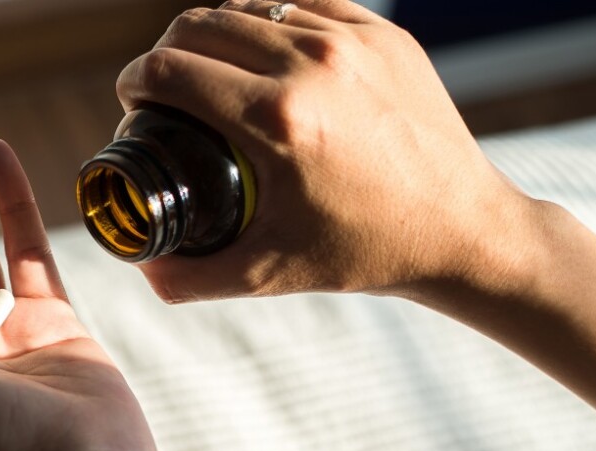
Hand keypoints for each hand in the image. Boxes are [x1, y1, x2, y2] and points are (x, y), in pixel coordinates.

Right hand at [116, 0, 531, 301]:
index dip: (134, 83)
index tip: (133, 102)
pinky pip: (300, 5)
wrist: (463, 230)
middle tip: (162, 90)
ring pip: (247, 6)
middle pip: (198, 26)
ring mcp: (352, 40)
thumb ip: (190, 277)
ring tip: (208, 72)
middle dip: (164, 54)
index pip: (171, 70)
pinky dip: (268, 24)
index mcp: (277, 121)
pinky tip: (262, 57)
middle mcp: (313, 66)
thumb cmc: (365, 252)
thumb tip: (141, 268)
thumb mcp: (267, 274)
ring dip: (212, 34)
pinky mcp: (382, 33)